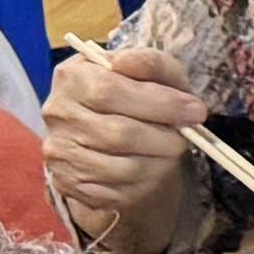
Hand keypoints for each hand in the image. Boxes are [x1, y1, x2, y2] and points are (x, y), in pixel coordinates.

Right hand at [42, 42, 218, 246]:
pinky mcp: (70, 183)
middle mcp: (58, 114)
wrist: (108, 129)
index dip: (160, 103)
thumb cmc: (133, 93)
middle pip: (119, 133)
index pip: (110, 91)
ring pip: (123, 167)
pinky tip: (152, 164)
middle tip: (188, 135)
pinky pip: (118, 190)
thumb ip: (151, 64)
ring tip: (171, 148)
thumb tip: (151, 78)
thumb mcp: (148, 71)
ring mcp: (61, 152)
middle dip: (165, 136)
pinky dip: (146, 180)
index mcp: (72, 76)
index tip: (196, 110)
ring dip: (159, 159)